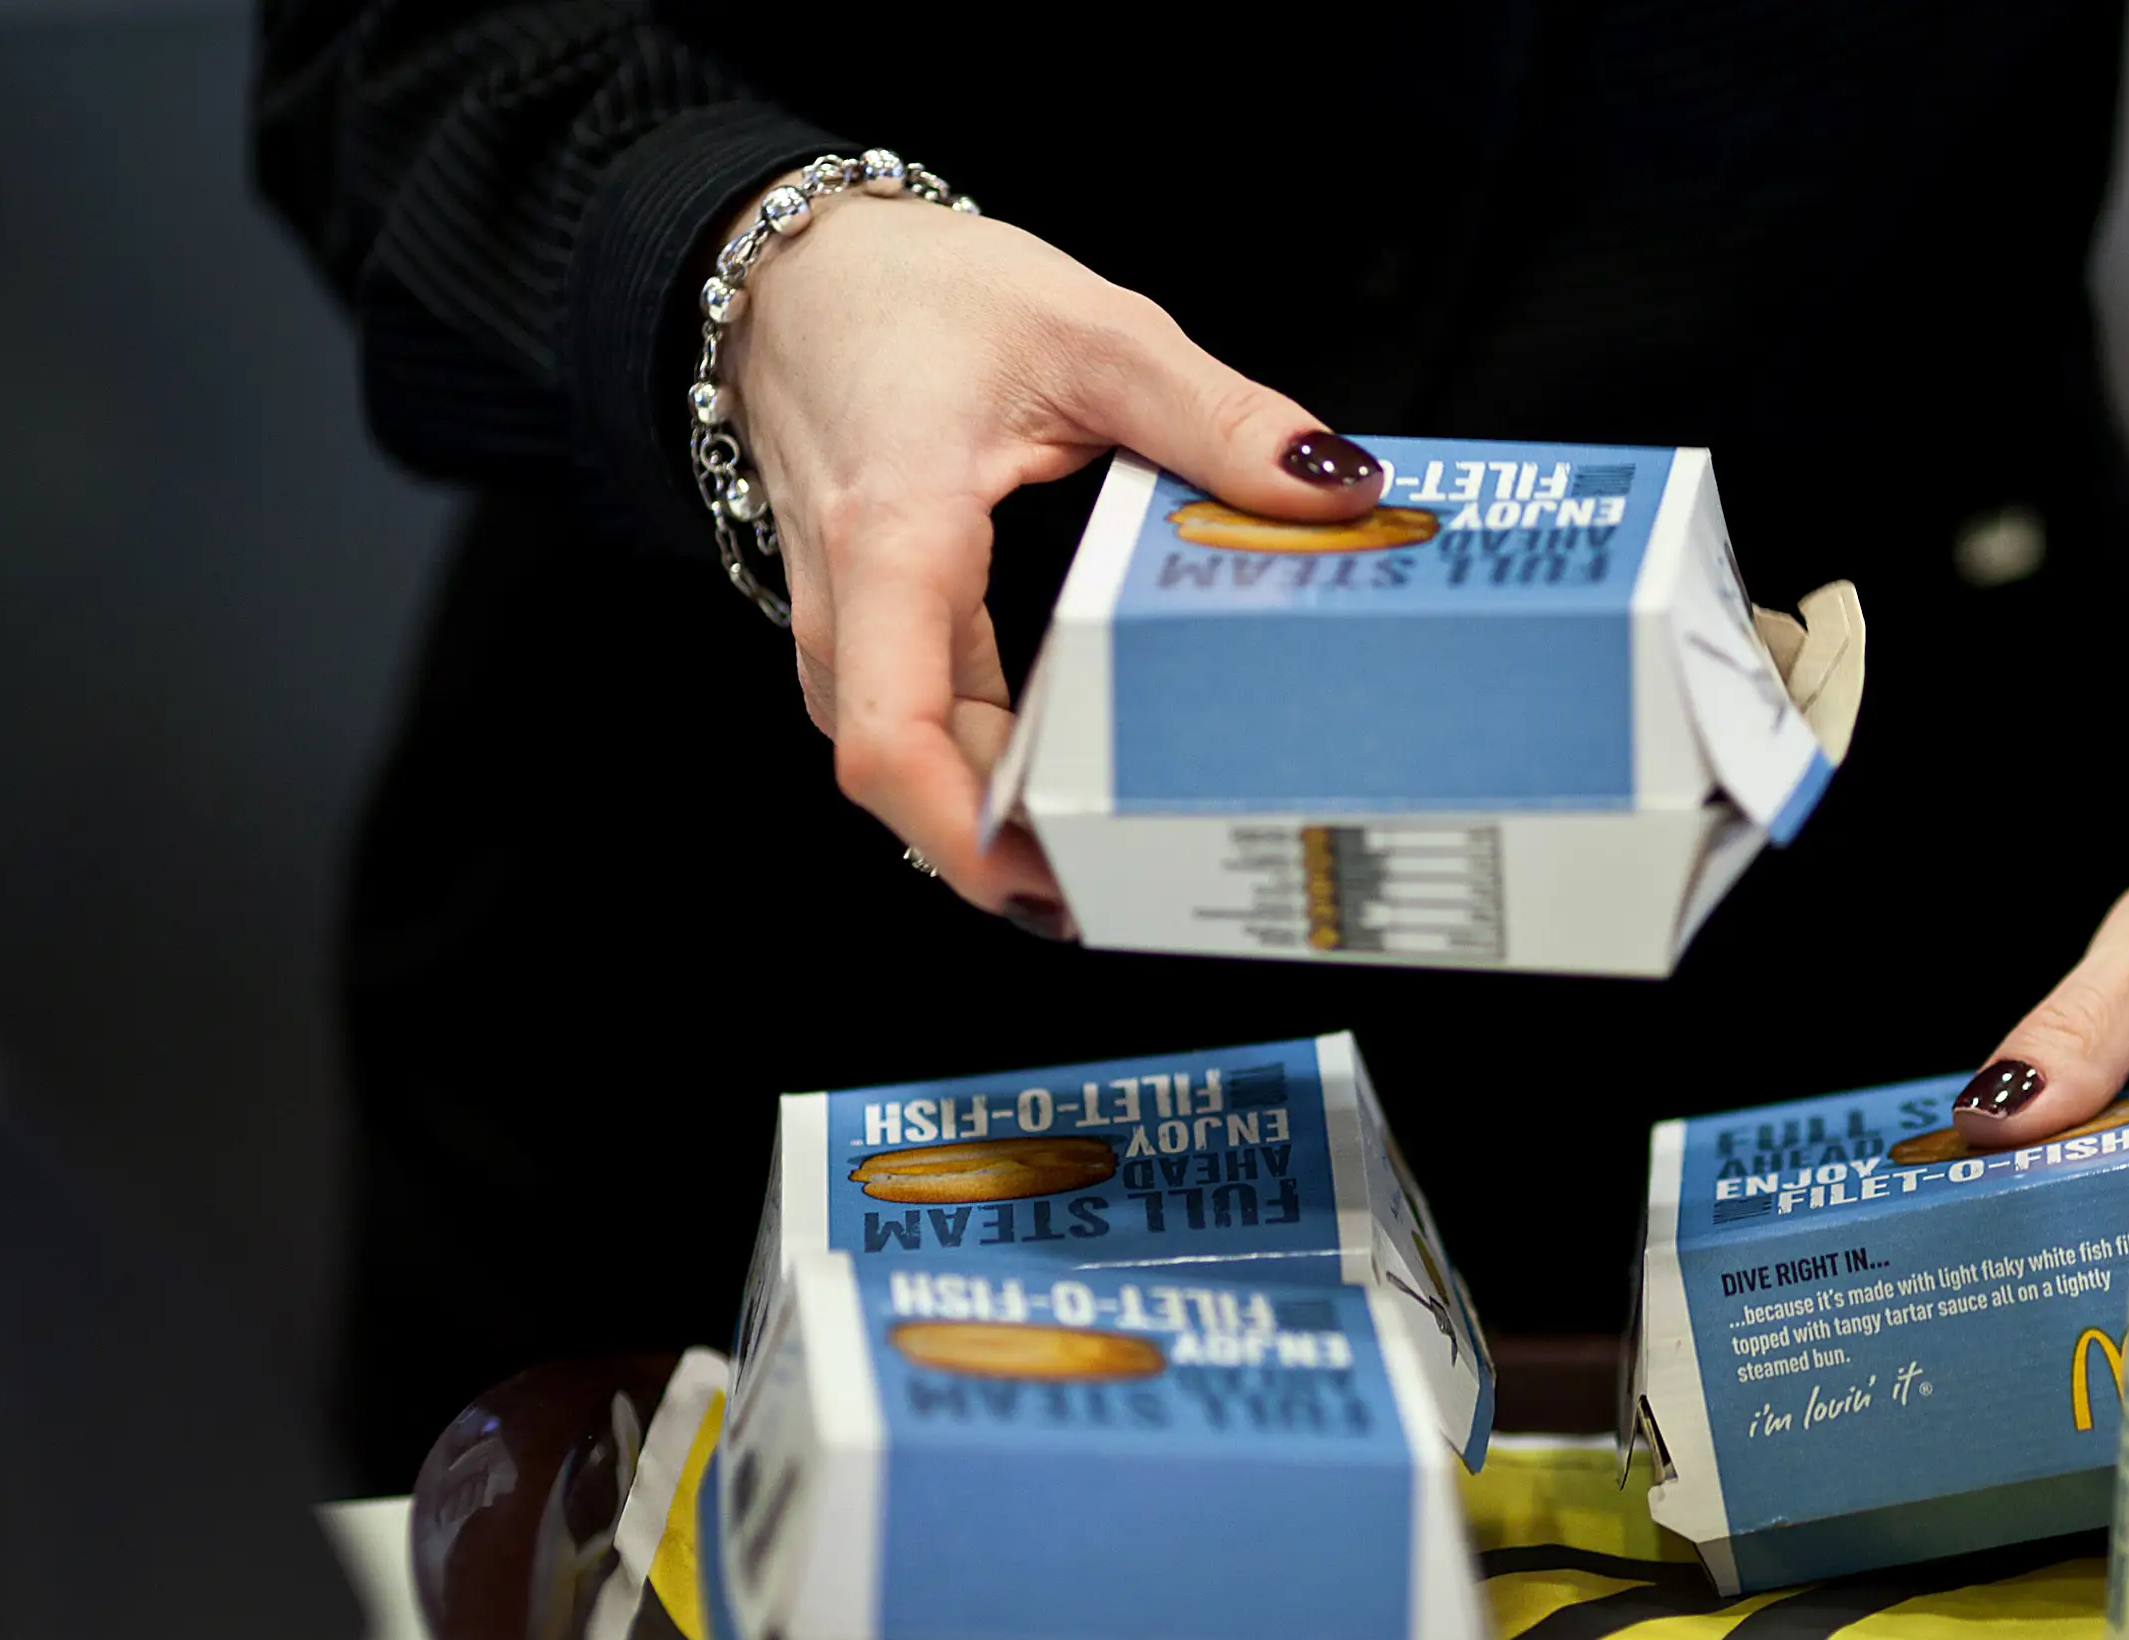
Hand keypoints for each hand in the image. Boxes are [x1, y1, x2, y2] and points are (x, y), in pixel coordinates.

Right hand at [719, 192, 1384, 929]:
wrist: (795, 267)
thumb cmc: (915, 293)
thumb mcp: (1093, 332)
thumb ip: (1220, 418)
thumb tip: (1333, 488)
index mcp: (894, 538)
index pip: (894, 738)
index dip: (964, 836)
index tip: (1051, 881)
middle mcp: (849, 606)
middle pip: (918, 772)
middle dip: (1018, 841)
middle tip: (1143, 870)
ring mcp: (845, 626)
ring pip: (917, 755)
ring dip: (1004, 804)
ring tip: (1123, 835)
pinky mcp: (862, 628)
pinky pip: (919, 721)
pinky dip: (991, 757)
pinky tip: (1072, 762)